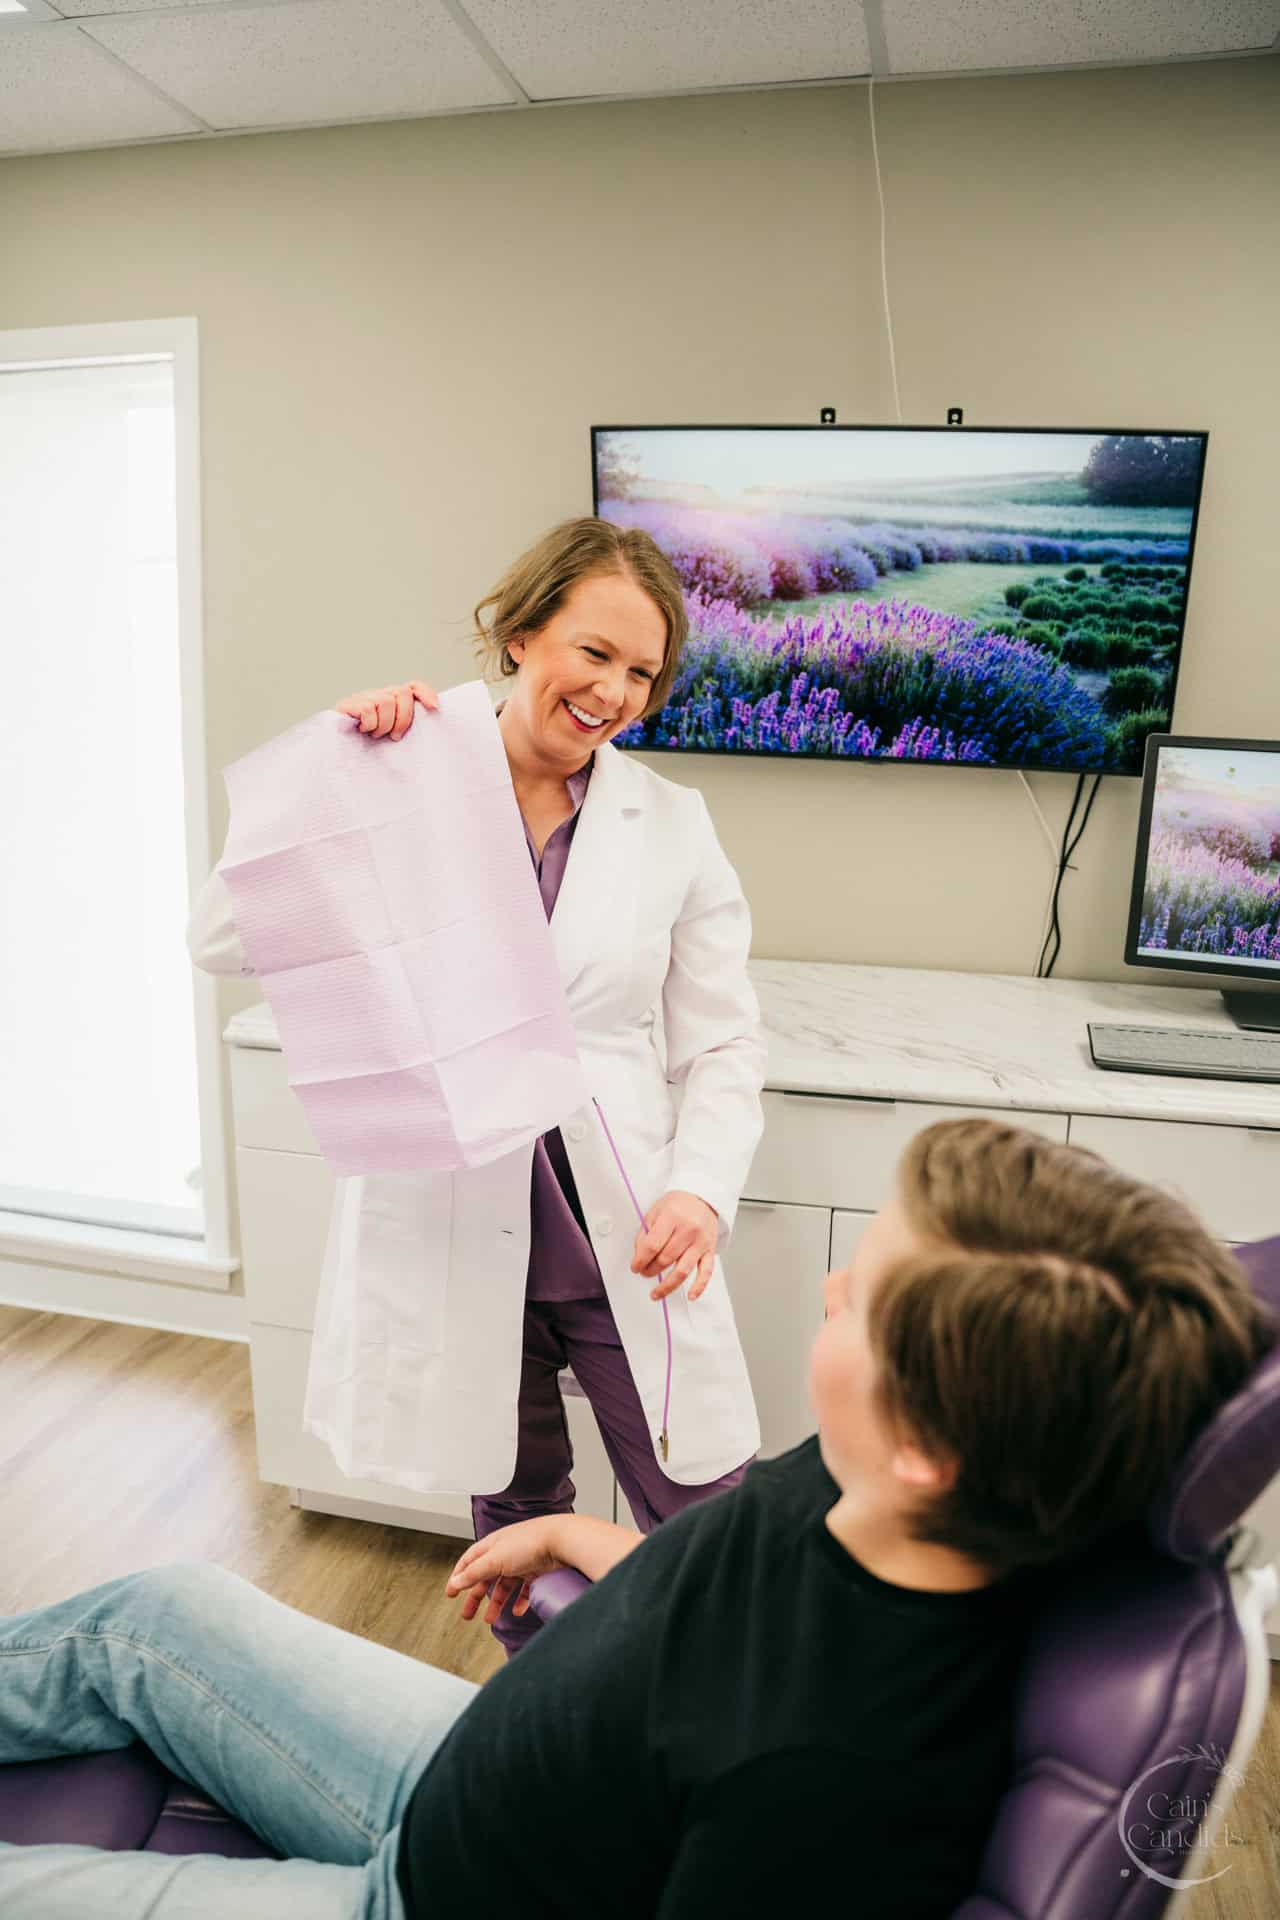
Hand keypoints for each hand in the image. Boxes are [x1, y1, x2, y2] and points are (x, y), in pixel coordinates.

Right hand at [335, 679, 437, 740]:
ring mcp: (363, 697)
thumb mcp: (391, 737)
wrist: (335, 752)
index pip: (413, 686)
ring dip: (384, 724)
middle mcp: (378, 695)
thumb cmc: (365, 747)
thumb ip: (405, 728)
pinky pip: (368, 708)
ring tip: (375, 735)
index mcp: (391, 701)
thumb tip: (428, 724)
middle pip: (402, 693)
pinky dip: (369, 723)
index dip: (425, 693)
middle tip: (394, 737)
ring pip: (386, 701)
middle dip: (403, 718)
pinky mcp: (348, 704)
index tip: (435, 708)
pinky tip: (362, 730)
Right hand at [445, 1517, 568, 1625]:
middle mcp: (506, 1552)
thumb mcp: (495, 1559)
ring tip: (491, 1619)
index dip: (459, 1577)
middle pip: (485, 1577)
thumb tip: (456, 1582)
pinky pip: (524, 1589)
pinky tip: (517, 1611)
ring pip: (504, 1586)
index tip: (451, 1592)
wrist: (562, 1540)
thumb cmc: (530, 1542)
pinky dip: (519, 1601)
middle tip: (467, 1614)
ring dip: (496, 1603)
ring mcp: (522, 1562)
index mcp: (492, 1545)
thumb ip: (474, 1572)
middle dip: (475, 1597)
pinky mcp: (537, 1570)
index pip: (470, 1561)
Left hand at [631, 1190, 718, 1302]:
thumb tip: (639, 1256)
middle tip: (644, 1273)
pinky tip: (691, 1296)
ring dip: (667, 1285)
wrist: (703, 1197)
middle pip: (666, 1259)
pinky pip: (706, 1272)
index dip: (640, 1260)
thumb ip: (645, 1233)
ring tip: (656, 1292)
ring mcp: (701, 1242)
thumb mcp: (656, 1210)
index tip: (635, 1266)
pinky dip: (699, 1287)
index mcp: (672, 1217)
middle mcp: (688, 1230)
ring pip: (683, 1270)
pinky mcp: (710, 1250)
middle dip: (650, 1270)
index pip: (652, 1245)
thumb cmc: (678, 1203)